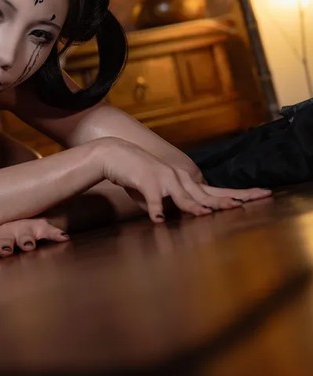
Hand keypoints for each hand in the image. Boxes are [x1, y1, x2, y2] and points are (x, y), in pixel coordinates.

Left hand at [0, 218, 69, 269]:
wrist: (22, 210)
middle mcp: (4, 232)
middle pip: (1, 240)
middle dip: (2, 245)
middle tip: (4, 252)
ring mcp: (22, 229)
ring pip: (25, 235)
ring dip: (26, 240)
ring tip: (28, 246)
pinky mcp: (40, 228)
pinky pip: (49, 231)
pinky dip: (55, 233)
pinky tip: (62, 237)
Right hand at [96, 137, 270, 222]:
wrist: (114, 155)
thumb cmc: (136, 175)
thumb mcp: (157, 193)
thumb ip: (168, 205)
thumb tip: (170, 218)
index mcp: (186, 181)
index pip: (216, 190)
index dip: (239, 194)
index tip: (261, 195)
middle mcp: (180, 178)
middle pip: (208, 194)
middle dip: (228, 200)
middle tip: (246, 204)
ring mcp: (165, 178)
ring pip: (184, 197)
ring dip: (194, 207)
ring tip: (205, 214)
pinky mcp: (147, 181)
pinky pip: (154, 199)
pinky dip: (155, 210)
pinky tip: (157, 220)